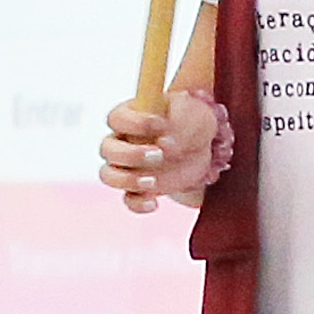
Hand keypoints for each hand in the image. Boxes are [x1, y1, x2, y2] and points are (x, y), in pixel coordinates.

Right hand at [102, 87, 222, 211]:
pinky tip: (154, 202)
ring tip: (153, 182)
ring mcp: (129, 167)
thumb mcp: (190, 110)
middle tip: (159, 155)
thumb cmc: (191, 121)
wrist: (205, 146)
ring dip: (127, 180)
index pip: (117, 119)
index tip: (161, 125)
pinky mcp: (140, 188)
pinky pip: (128, 199)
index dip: (136, 123)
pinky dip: (138, 204)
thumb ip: (177, 117)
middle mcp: (122, 142)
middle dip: (131, 154)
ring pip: (109, 175)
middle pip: (107, 149)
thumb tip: (165, 140)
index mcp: (130, 117)